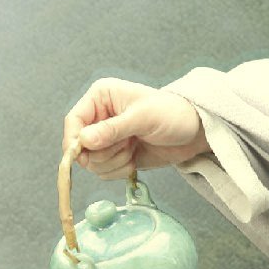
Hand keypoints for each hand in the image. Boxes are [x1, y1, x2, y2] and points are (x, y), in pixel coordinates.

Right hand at [63, 77, 209, 179]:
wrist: (195, 133)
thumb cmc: (173, 114)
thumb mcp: (143, 118)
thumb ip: (113, 129)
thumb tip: (83, 141)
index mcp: (101, 97)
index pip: (74, 120)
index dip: (73, 140)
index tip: (83, 156)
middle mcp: (100, 117)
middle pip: (79, 146)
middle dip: (104, 153)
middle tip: (127, 145)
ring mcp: (107, 138)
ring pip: (92, 163)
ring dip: (113, 162)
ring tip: (134, 149)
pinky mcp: (116, 155)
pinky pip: (104, 172)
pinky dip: (119, 170)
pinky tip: (135, 159)